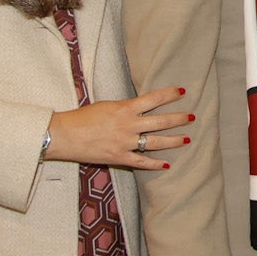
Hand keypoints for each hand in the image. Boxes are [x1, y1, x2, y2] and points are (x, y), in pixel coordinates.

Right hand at [47, 86, 192, 170]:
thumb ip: (125, 108)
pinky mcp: (119, 158)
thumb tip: (141, 107)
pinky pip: (142, 162)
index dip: (169, 94)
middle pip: (160, 121)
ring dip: (173, 141)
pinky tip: (167, 164)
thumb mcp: (107, 105)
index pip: (153, 99)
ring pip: (156, 142)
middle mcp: (128, 125)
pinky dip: (155, 164)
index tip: (182, 91)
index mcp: (124, 109)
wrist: (64, 135)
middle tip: (192, 117)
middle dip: (178, 119)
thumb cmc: (83, 118)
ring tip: (187, 139)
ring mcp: (125, 143)